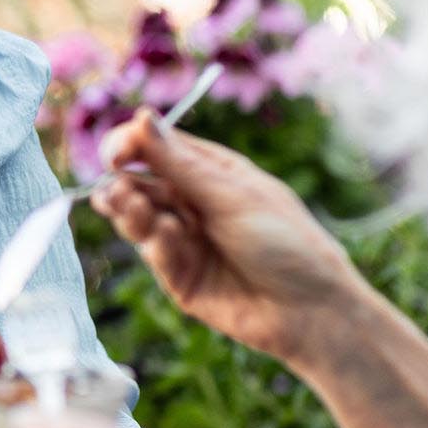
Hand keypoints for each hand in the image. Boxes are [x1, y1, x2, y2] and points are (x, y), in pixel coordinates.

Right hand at [93, 110, 374, 370]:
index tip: (116, 154)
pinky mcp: (178, 277)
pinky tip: (170, 237)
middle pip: (138, 183)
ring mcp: (184, 240)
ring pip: (138, 218)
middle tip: (116, 189)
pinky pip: (154, 253)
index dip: (130, 146)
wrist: (311, 311)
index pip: (156, 148)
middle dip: (121, 184)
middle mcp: (193, 203)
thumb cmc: (286, 243)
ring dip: (129, 211)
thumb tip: (142, 116)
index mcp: (211, 173)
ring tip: (132, 207)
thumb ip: (179, 163)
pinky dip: (157, 243)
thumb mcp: (232, 195)